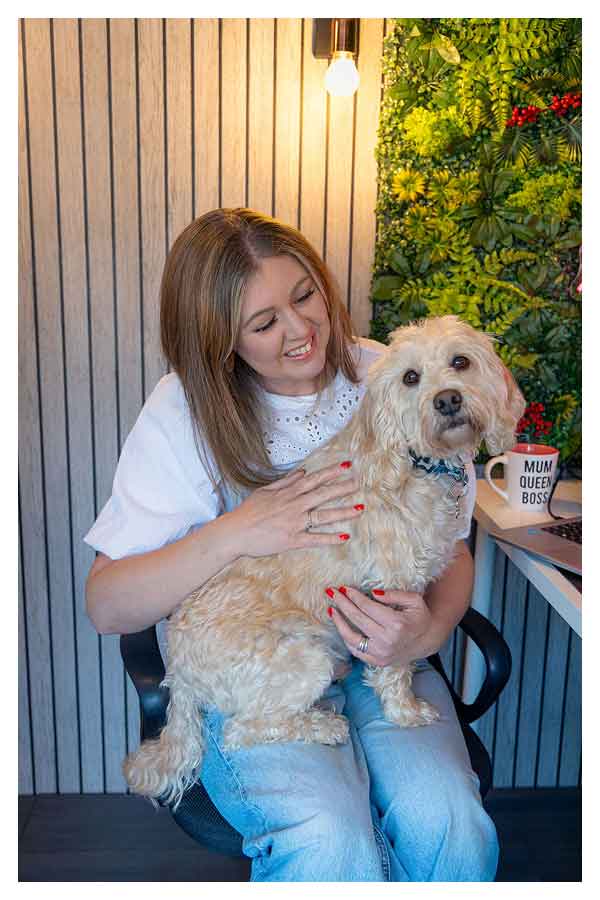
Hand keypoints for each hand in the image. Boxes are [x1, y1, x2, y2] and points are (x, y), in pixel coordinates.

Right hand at [227, 462, 362, 558]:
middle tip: (359, 483)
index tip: (346, 465)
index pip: (314, 479)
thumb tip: (301, 472)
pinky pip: (315, 539)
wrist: (235, 532)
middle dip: (342, 488)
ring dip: (343, 512)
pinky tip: (345, 537)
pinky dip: (330, 538)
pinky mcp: (292, 540)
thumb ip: (285, 482)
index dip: (331, 472)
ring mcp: (294, 523)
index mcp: (288, 493)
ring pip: (323, 516)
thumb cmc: (248, 512)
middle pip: (323, 494)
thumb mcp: (265, 491)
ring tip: (360, 508)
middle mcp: (294, 506)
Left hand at [325, 585, 433, 667]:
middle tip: (332, 592)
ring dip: (339, 622)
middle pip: (358, 619)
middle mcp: (387, 640)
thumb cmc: (419, 617)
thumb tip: (372, 593)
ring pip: (352, 637)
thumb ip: (394, 595)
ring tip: (331, 609)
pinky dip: (346, 638)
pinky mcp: (377, 661)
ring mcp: (381, 654)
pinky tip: (341, 625)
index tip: (345, 588)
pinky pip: (355, 650)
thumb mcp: (414, 600)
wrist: (426, 641)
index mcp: (397, 624)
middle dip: (343, 604)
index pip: (368, 607)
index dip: (355, 596)